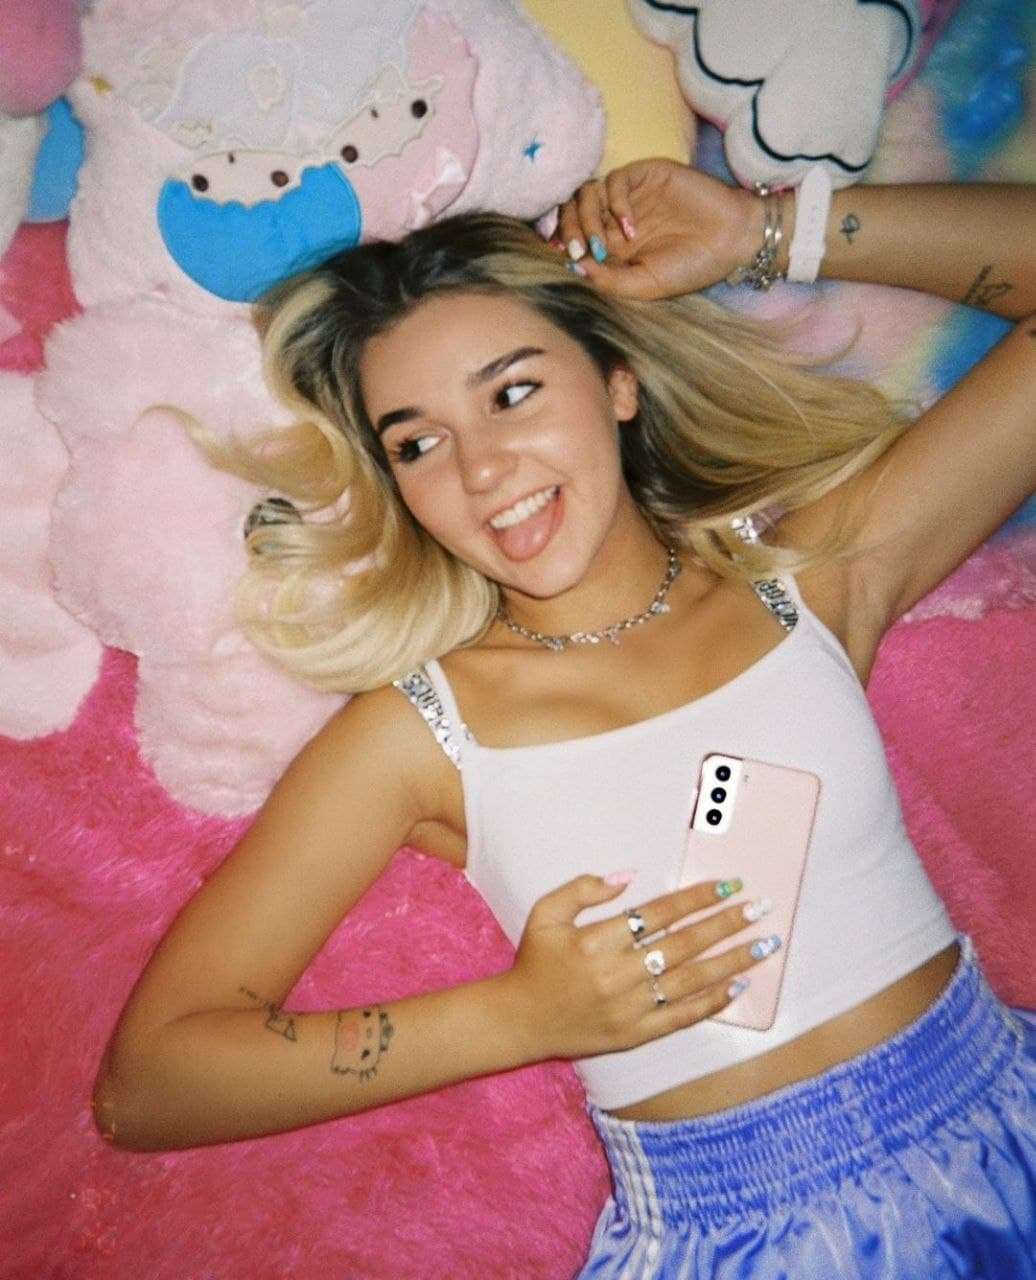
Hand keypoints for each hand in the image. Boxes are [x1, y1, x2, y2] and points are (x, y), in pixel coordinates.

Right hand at [502, 873, 772, 1060]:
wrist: (520, 1020)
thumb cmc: (535, 961)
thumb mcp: (545, 913)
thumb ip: (583, 888)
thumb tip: (627, 876)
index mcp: (598, 939)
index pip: (659, 913)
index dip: (696, 899)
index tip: (728, 886)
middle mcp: (618, 973)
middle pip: (683, 944)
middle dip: (726, 924)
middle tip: (760, 909)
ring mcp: (629, 1007)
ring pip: (690, 980)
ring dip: (731, 961)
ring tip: (763, 945)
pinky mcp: (635, 1034)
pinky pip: (681, 1017)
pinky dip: (711, 1002)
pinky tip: (737, 986)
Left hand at [555, 159, 759, 299]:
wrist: (732, 241)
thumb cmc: (693, 268)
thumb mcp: (647, 286)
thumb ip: (610, 281)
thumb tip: (574, 269)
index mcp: (615, 246)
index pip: (575, 236)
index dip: (565, 245)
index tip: (569, 260)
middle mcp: (618, 219)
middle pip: (575, 211)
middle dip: (569, 231)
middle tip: (577, 250)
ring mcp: (631, 196)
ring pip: (588, 193)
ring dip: (586, 218)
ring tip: (602, 242)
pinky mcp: (647, 175)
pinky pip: (615, 180)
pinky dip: (615, 203)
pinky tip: (629, 226)